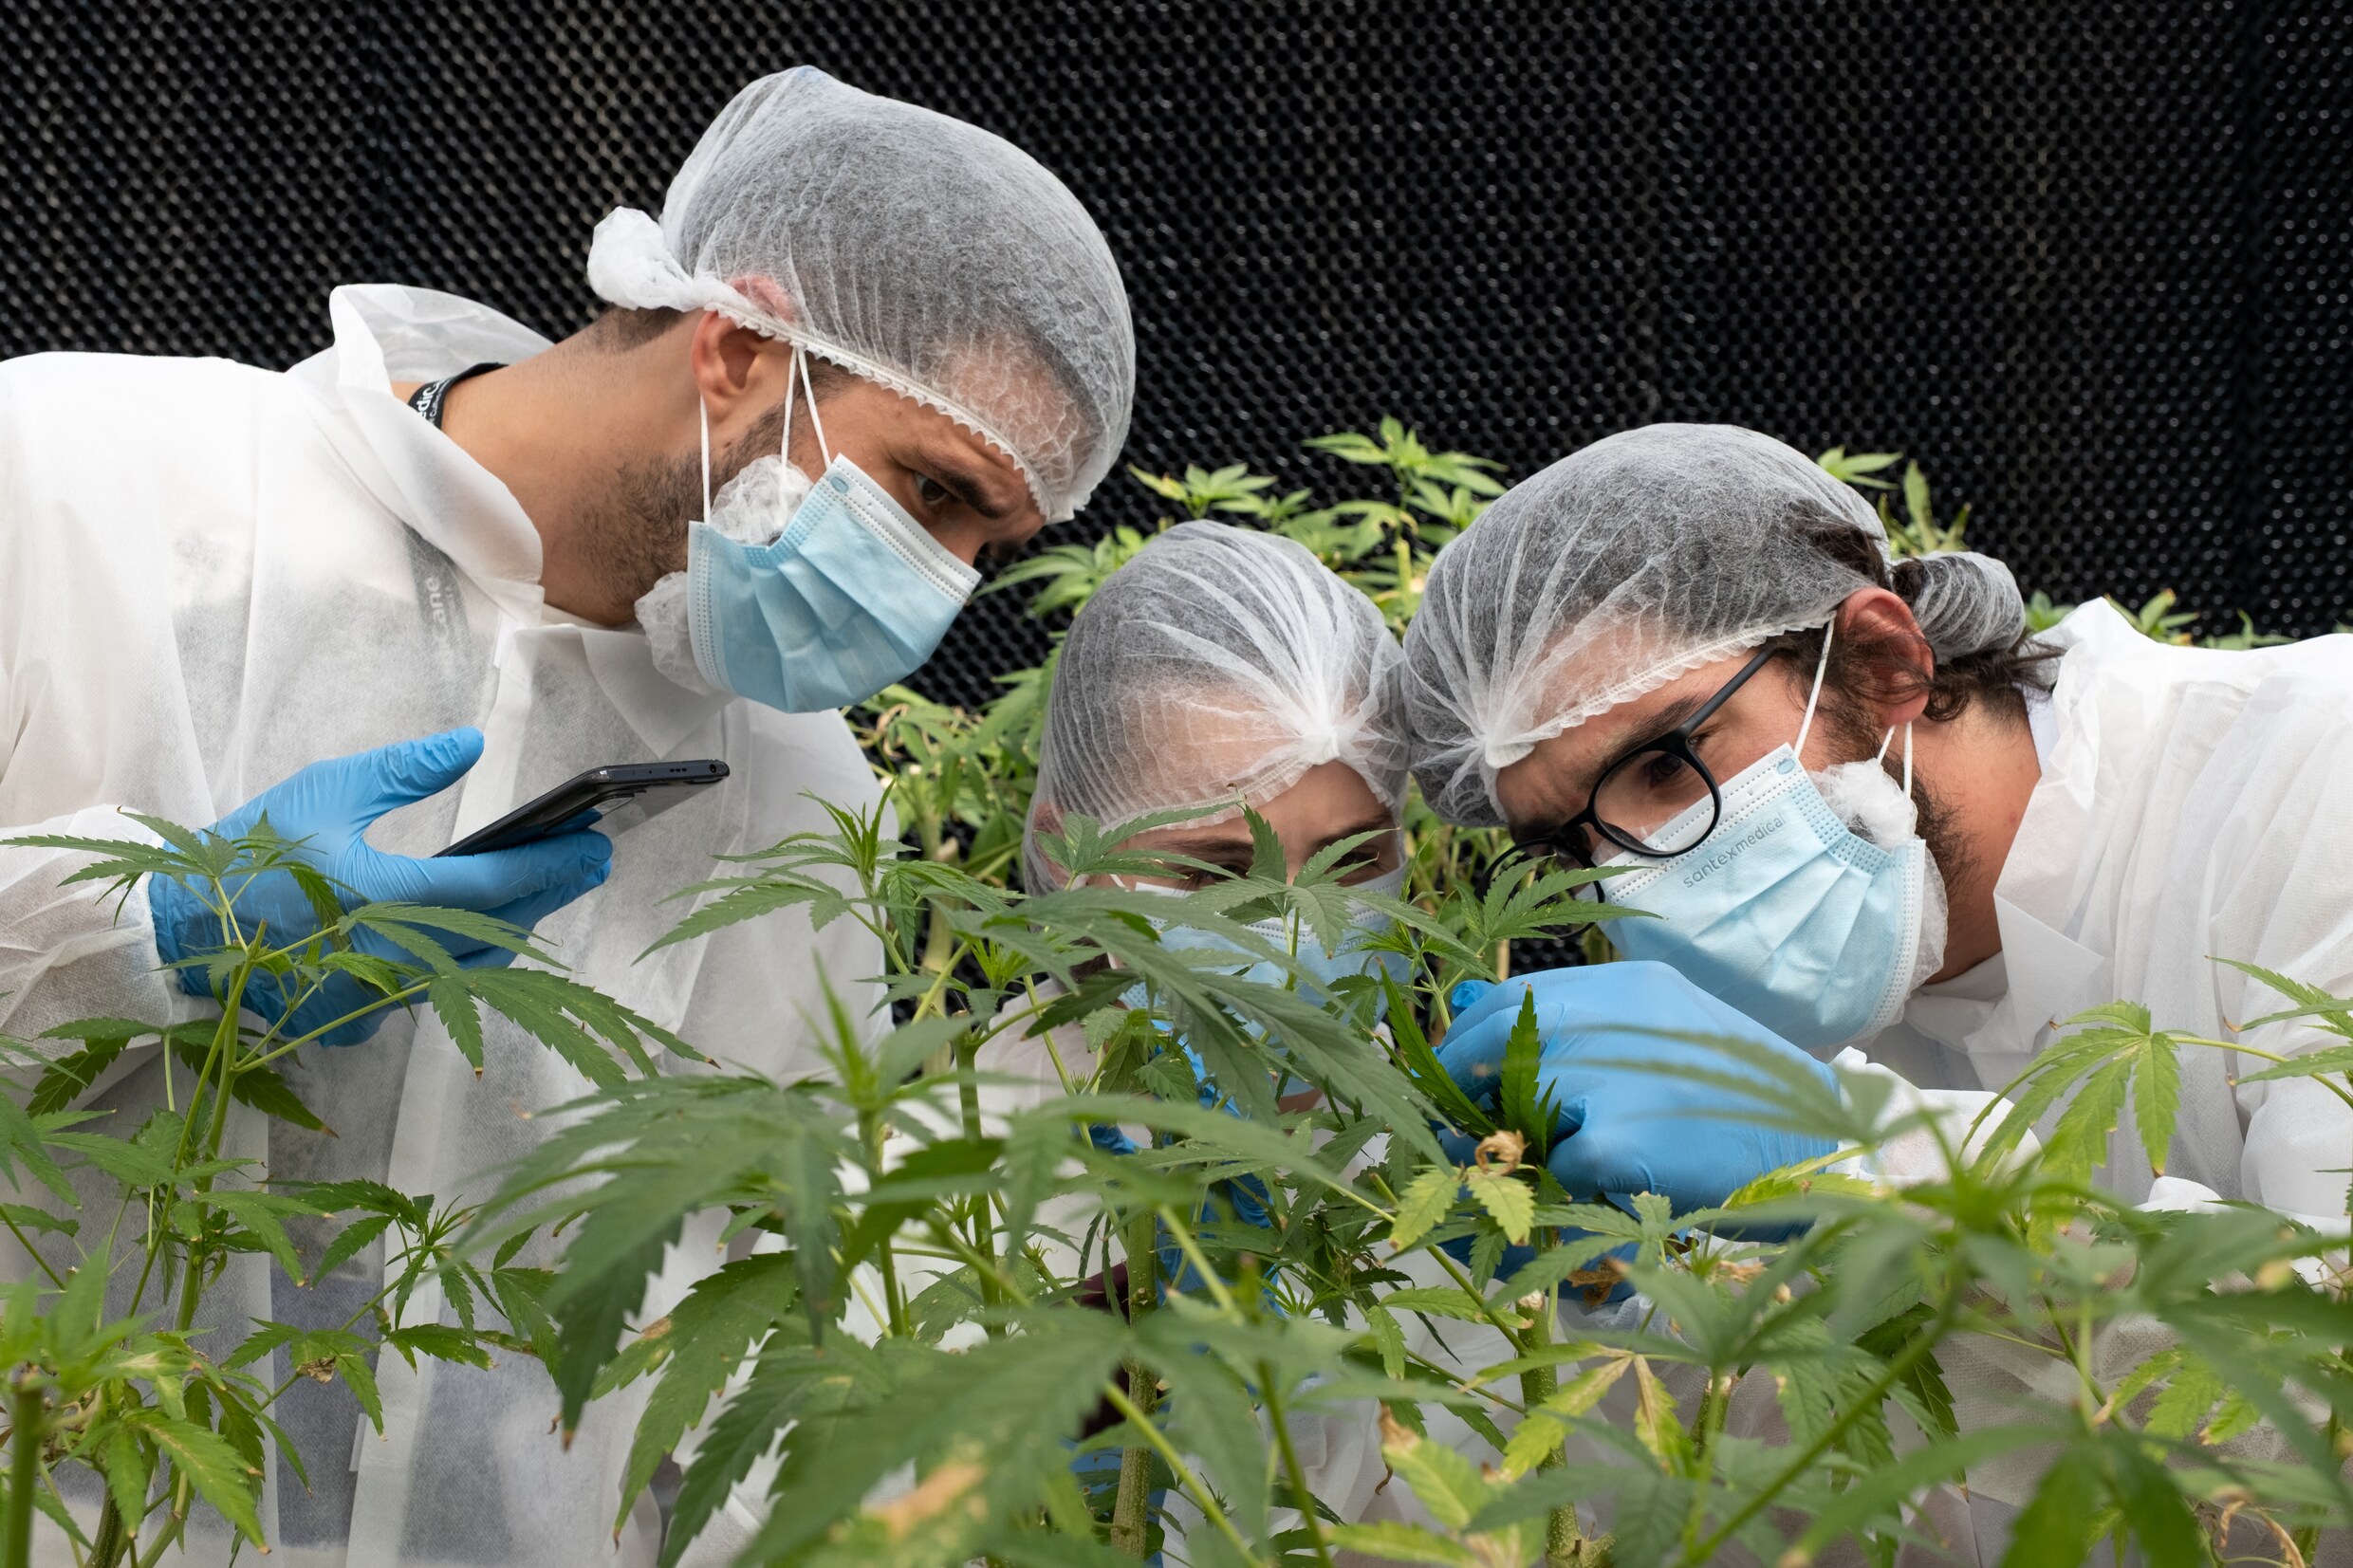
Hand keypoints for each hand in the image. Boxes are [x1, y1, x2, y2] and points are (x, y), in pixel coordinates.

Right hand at [149, 728, 612, 1045]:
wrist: (176, 928)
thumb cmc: (245, 854)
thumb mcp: (325, 791)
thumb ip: (405, 770)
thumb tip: (470, 745)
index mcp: (374, 901)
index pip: (489, 888)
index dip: (549, 866)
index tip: (593, 845)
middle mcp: (383, 960)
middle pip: (494, 933)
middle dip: (548, 895)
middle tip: (592, 863)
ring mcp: (371, 999)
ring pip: (470, 968)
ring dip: (514, 928)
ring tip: (549, 888)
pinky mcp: (356, 1020)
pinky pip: (432, 990)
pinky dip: (466, 958)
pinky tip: (488, 929)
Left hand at [1438, 962, 1836, 1214]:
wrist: (1832, 1148)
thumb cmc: (1744, 1102)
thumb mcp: (1666, 1038)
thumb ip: (1585, 1027)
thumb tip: (1468, 1002)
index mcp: (1628, 987)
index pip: (1510, 998)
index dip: (1467, 1043)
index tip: (1450, 1084)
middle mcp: (1618, 1017)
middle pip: (1497, 1041)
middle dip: (1459, 1093)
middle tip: (1450, 1138)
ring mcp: (1620, 1073)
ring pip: (1514, 1106)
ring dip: (1498, 1151)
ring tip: (1501, 1186)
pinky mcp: (1628, 1136)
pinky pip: (1554, 1169)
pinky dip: (1548, 1201)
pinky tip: (1558, 1222)